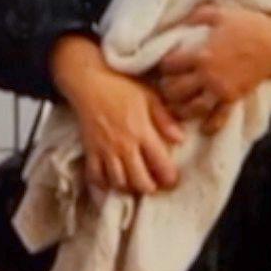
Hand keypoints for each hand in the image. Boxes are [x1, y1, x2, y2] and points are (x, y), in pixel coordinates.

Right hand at [51, 35, 184, 195]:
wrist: (89, 82)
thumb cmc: (122, 87)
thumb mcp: (150, 97)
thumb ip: (165, 119)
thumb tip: (180, 139)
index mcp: (142, 131)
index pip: (160, 164)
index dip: (169, 177)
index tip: (172, 179)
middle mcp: (124, 145)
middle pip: (139, 181)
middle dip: (149, 188)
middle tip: (154, 185)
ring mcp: (105, 149)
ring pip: (118, 182)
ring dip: (128, 187)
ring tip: (134, 183)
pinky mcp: (90, 150)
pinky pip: (95, 176)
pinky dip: (103, 184)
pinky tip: (111, 182)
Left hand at [156, 3, 270, 134]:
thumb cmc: (247, 25)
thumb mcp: (219, 13)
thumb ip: (196, 15)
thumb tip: (181, 19)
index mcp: (201, 55)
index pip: (169, 65)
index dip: (163, 65)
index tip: (164, 64)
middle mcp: (207, 76)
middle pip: (175, 90)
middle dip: (166, 89)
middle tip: (165, 86)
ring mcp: (221, 90)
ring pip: (193, 109)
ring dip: (181, 110)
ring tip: (176, 107)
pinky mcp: (233, 99)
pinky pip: (219, 118)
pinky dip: (210, 126)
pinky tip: (203, 129)